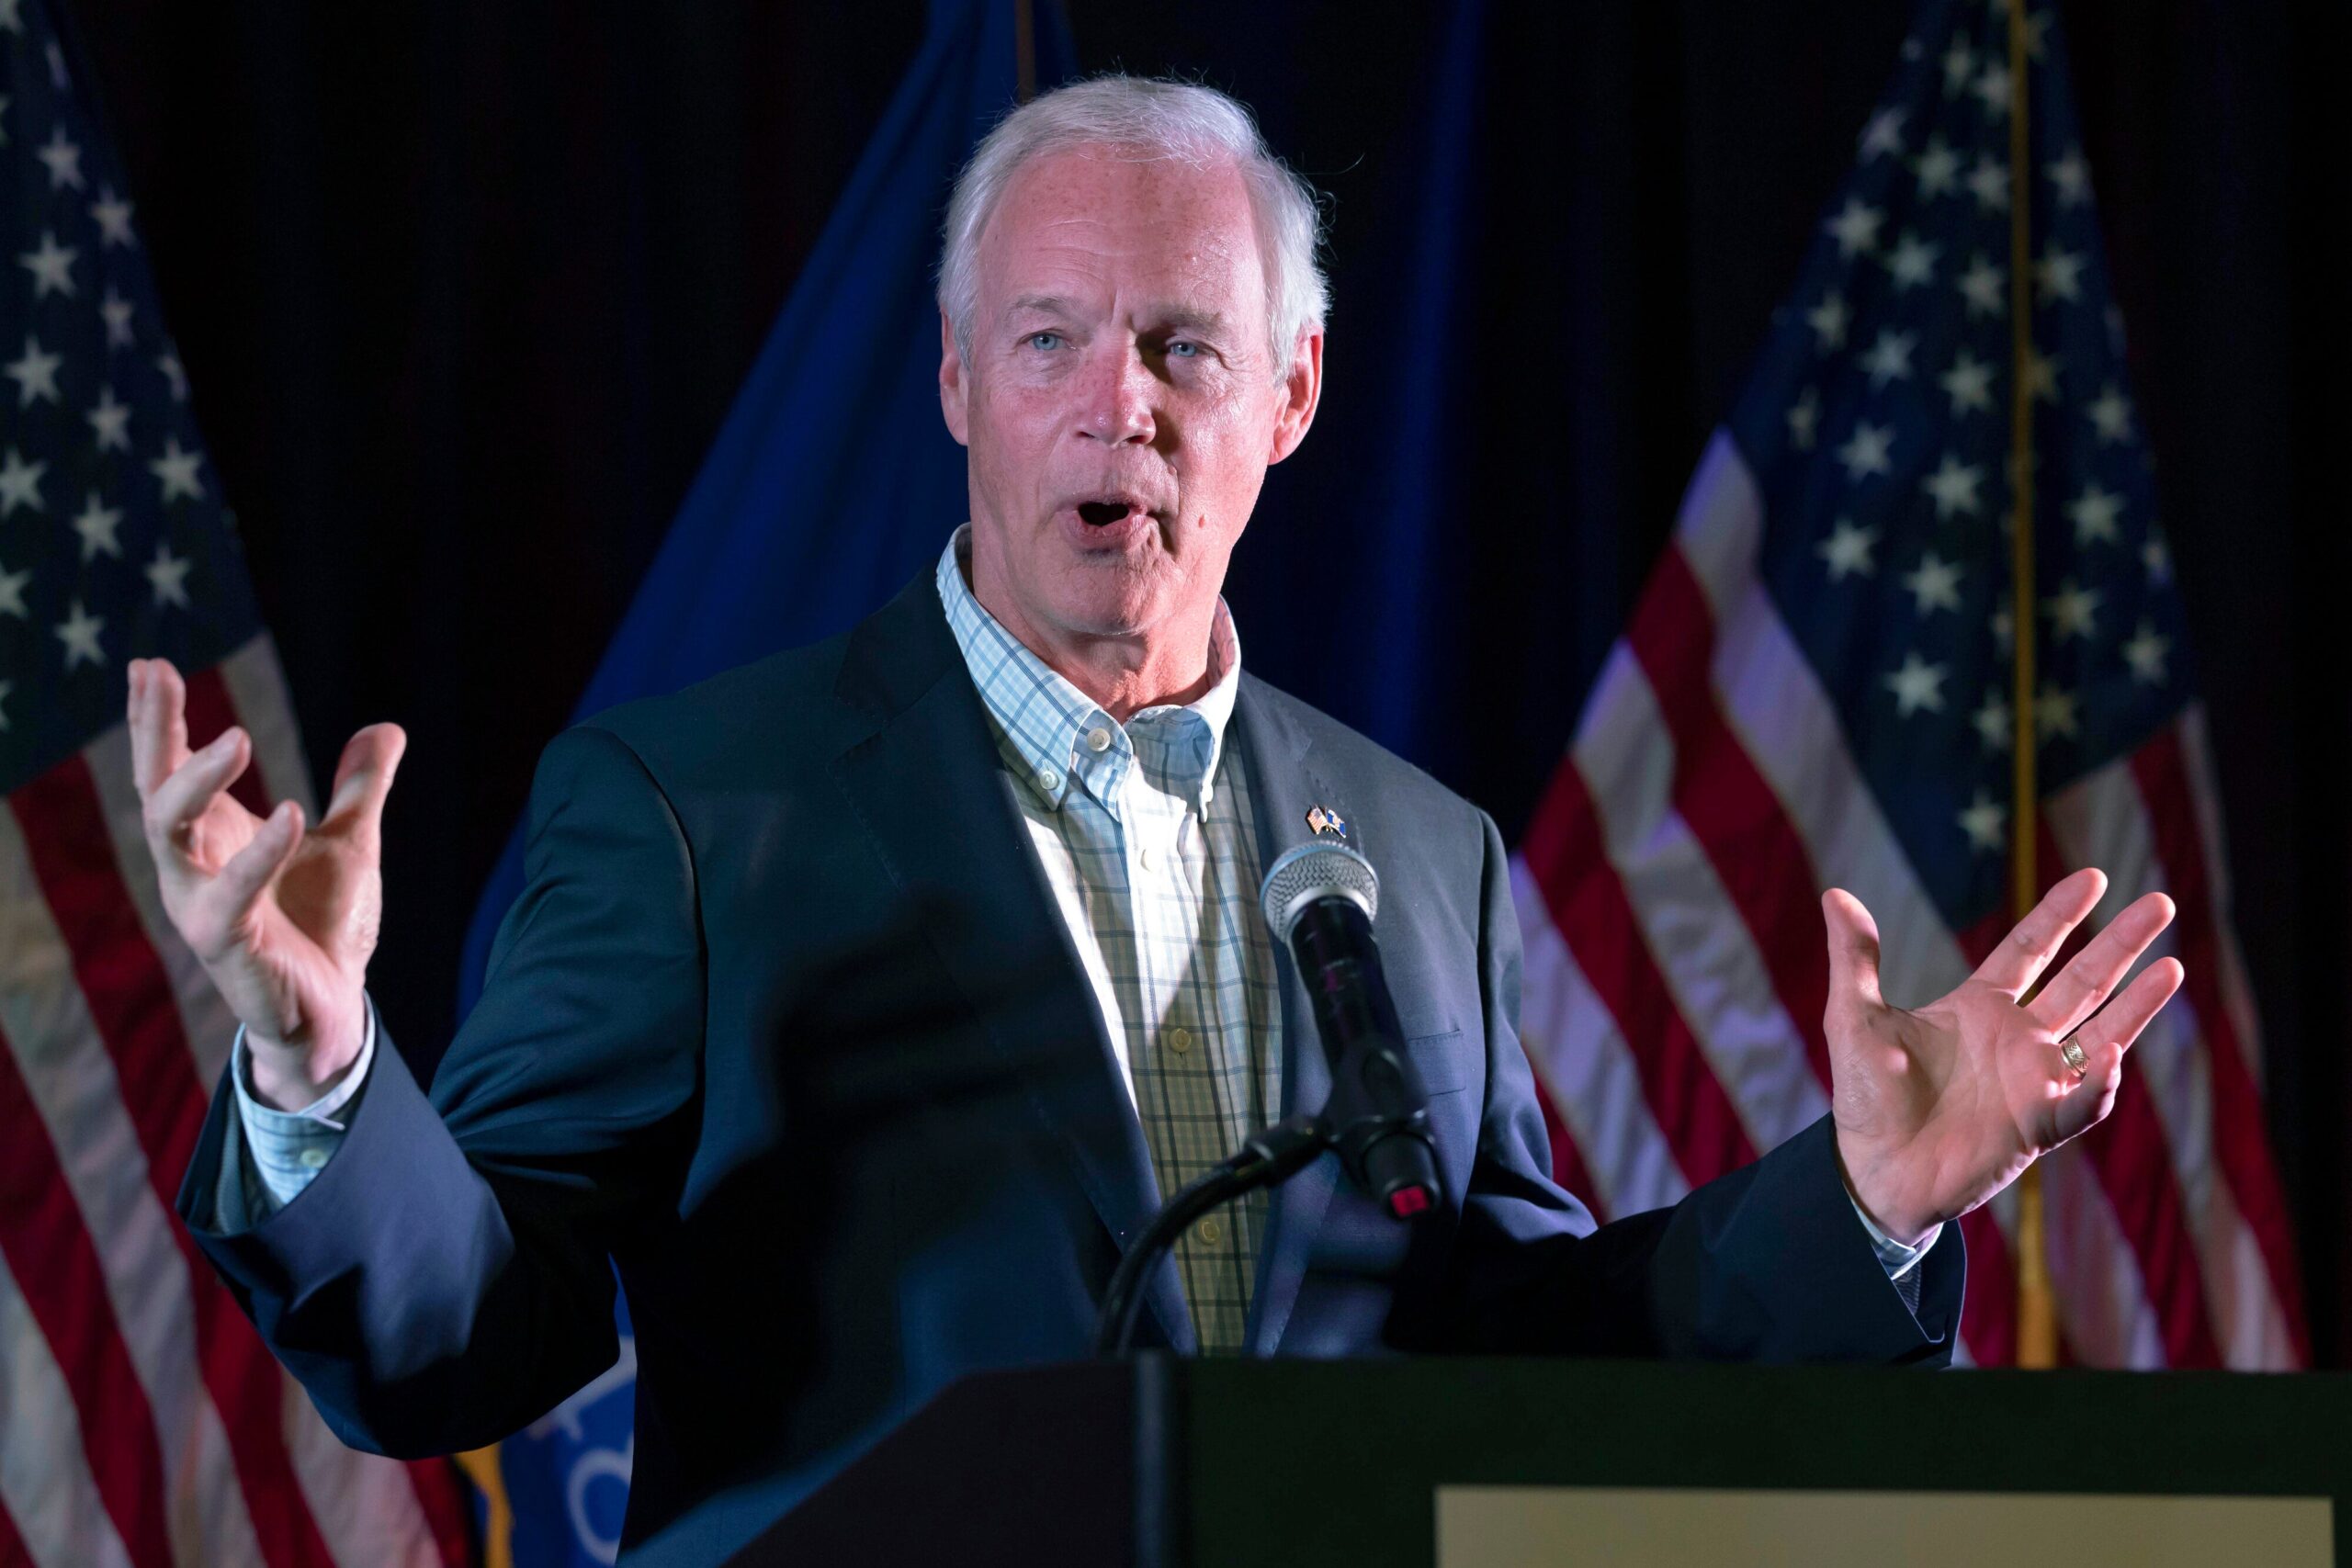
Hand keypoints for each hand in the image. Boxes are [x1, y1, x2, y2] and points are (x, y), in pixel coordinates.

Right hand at [127, 657, 405, 1110]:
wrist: (333, 1009)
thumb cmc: (325, 926)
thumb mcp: (352, 843)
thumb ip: (361, 789)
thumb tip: (386, 727)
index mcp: (212, 838)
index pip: (170, 768)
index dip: (156, 718)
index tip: (151, 663)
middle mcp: (192, 867)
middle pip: (154, 787)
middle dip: (153, 730)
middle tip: (159, 674)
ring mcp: (201, 905)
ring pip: (170, 834)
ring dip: (197, 781)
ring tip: (239, 737)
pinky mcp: (227, 944)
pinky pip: (228, 895)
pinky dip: (257, 855)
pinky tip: (290, 813)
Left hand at [1824, 868, 2182, 1245]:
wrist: (1874, 1170)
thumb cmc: (1865, 1096)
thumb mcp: (1853, 1018)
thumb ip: (1855, 958)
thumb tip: (1835, 893)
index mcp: (1977, 1006)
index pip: (2031, 949)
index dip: (2062, 913)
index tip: (2096, 876)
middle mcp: (2016, 1038)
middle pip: (2081, 981)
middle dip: (2121, 943)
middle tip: (2163, 902)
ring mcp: (2033, 1080)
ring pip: (2101, 1034)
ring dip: (2137, 1003)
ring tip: (2174, 965)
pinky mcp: (2039, 1125)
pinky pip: (2082, 1101)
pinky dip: (2100, 1082)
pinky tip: (2113, 1054)